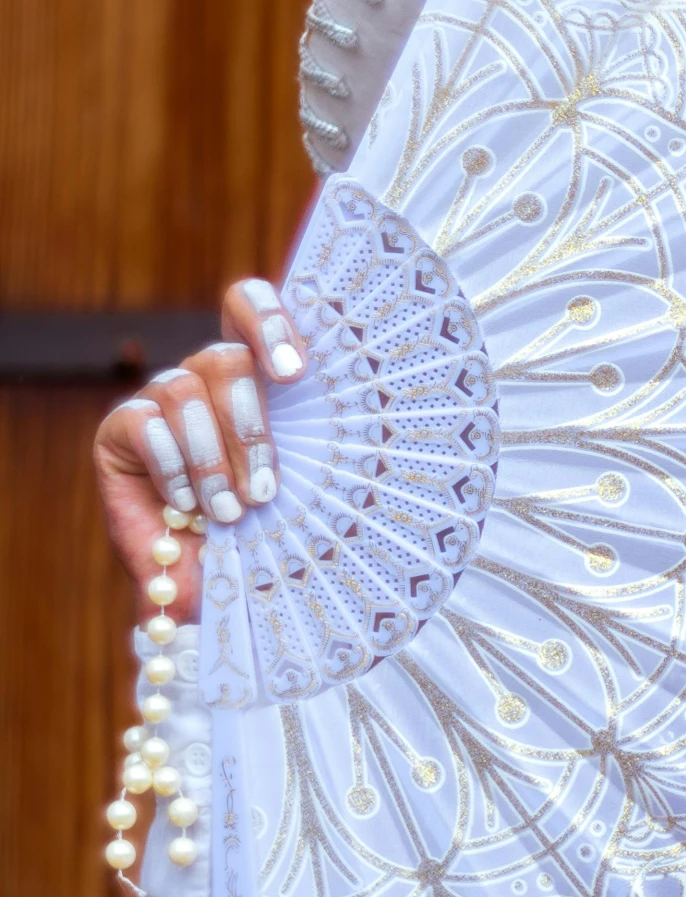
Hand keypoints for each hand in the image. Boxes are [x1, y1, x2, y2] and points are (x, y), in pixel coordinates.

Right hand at [92, 279, 308, 606]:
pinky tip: (187, 508)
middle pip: (225, 357)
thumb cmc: (269, 537)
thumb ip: (316, 441)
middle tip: (265, 491)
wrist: (214, 591)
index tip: (294, 374)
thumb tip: (355, 402)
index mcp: (258, 377)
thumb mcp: (304, 487)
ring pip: (184, 391)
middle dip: (250, 428)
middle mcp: (207, 378)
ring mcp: (161, 400)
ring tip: (230, 513)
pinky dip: (173, 469)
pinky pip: (145, 424)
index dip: (267, 322)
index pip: (248, 306)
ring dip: (212, 461)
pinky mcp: (120, 430)